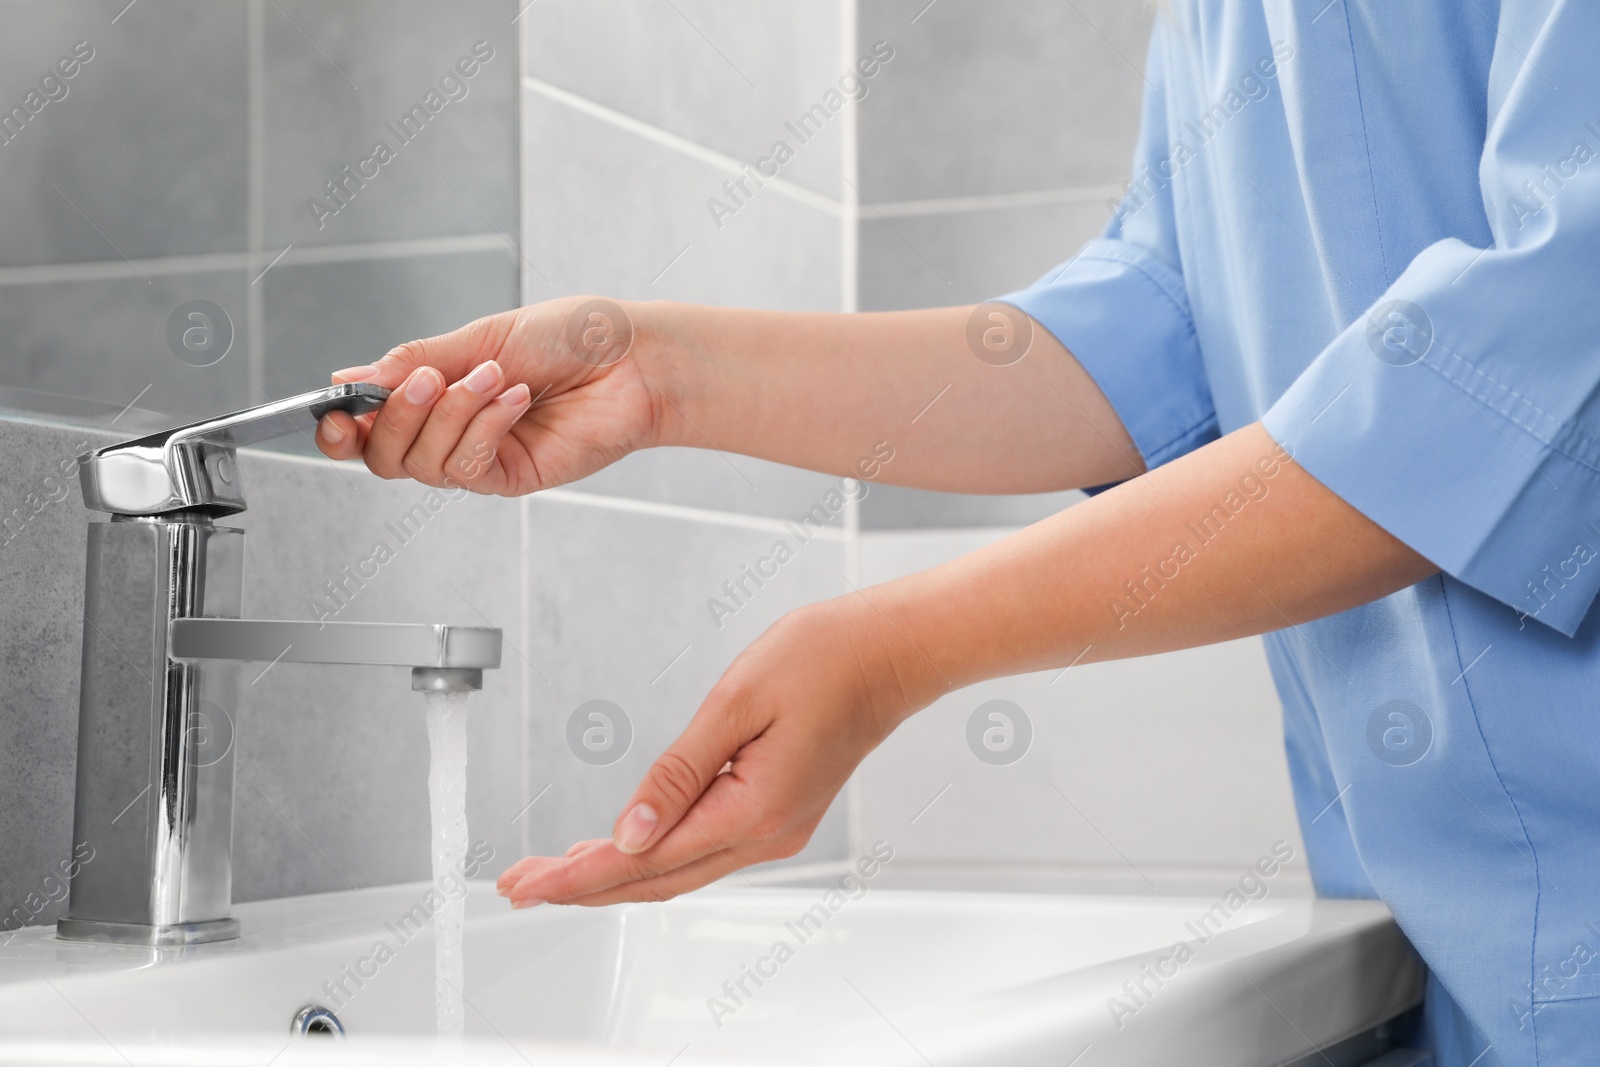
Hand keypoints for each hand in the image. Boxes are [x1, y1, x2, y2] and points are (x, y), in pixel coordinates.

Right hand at [316, 297, 670, 494]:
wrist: (631, 357)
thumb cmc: (569, 337)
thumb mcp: (481, 337)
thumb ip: (414, 361)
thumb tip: (349, 377)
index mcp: (435, 394)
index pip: (367, 426)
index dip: (338, 427)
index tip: (330, 411)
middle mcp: (450, 432)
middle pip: (382, 456)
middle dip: (397, 417)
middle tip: (430, 379)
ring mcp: (480, 458)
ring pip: (422, 464)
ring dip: (453, 414)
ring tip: (495, 375)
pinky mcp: (511, 479)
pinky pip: (468, 469)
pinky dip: (485, 428)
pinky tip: (517, 398)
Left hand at [496, 596, 929, 906]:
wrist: (892, 652)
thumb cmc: (826, 659)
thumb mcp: (736, 701)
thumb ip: (677, 772)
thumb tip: (629, 832)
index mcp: (753, 811)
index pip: (644, 859)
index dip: (578, 874)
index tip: (527, 883)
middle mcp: (766, 834)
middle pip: (655, 880)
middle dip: (581, 885)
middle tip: (519, 885)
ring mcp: (775, 829)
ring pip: (677, 871)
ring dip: (613, 875)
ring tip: (553, 872)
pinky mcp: (777, 814)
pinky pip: (702, 851)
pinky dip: (653, 858)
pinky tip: (623, 851)